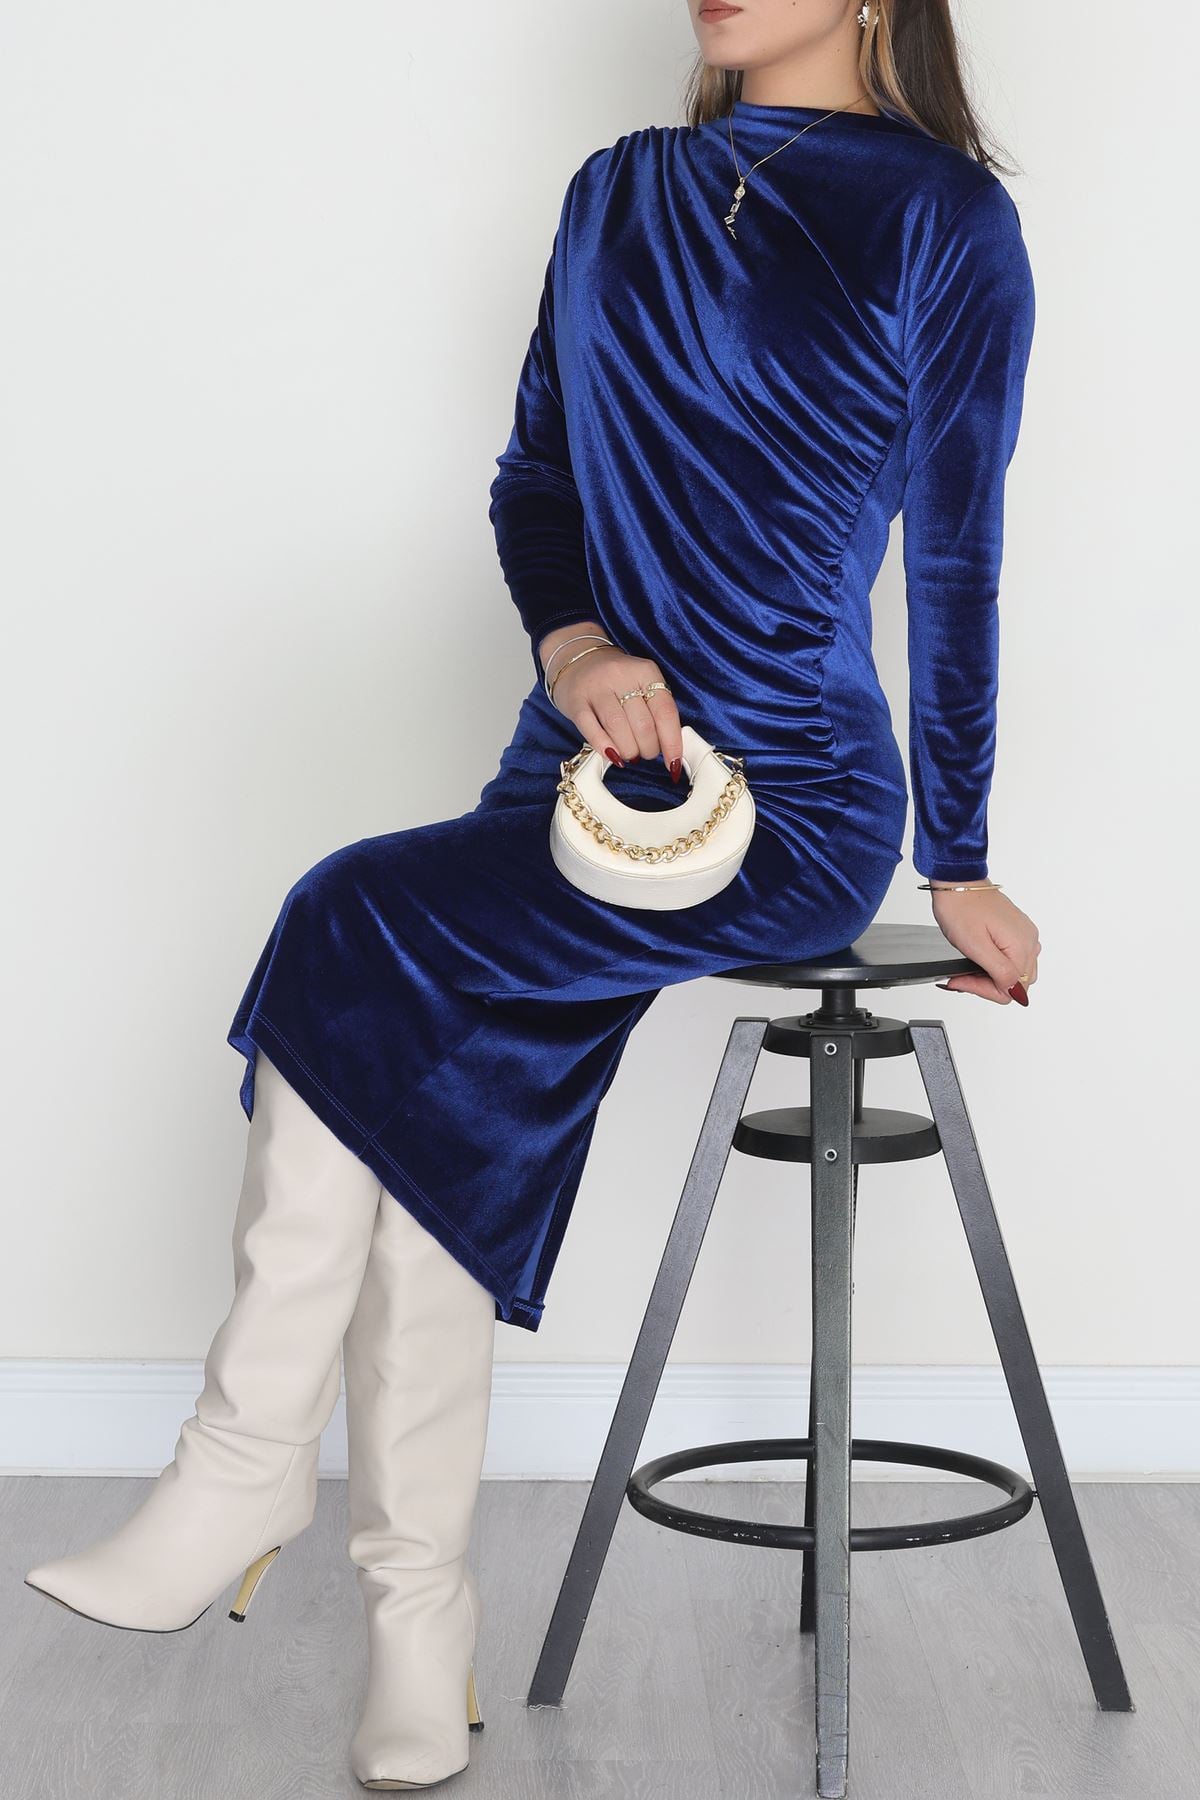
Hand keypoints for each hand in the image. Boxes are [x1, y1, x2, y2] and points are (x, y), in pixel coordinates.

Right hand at [541, 627, 683, 779]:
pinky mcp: (575, 701)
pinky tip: (611, 755)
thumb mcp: (642, 685)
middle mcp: (622, 676)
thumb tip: (671, 749)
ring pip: (618, 728)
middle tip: (645, 753)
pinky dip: (604, 746)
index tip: (674, 763)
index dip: (672, 742)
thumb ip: (657, 711)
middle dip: (648, 749)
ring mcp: (597, 687)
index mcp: (646, 672)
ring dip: (628, 750)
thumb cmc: (617, 681)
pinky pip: (591, 729)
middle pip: (643, 724)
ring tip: (629, 754)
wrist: (578, 661)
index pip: (665, 712)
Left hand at [928, 886, 1040, 1004]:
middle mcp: (1029, 941)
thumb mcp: (976, 946)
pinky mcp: (1017, 930)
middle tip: (965, 975)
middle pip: (1017, 983)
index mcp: (1021, 946)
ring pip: (1015, 973)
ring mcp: (1025, 935)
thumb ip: (1000, 971)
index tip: (963, 979)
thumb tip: (1014, 990)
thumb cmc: (962, 908)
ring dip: (992, 976)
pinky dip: (996, 964)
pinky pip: (1013, 958)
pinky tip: (981, 958)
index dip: (984, 989)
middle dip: (988, 985)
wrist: (958, 883)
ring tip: (971, 967)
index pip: (1012, 989)